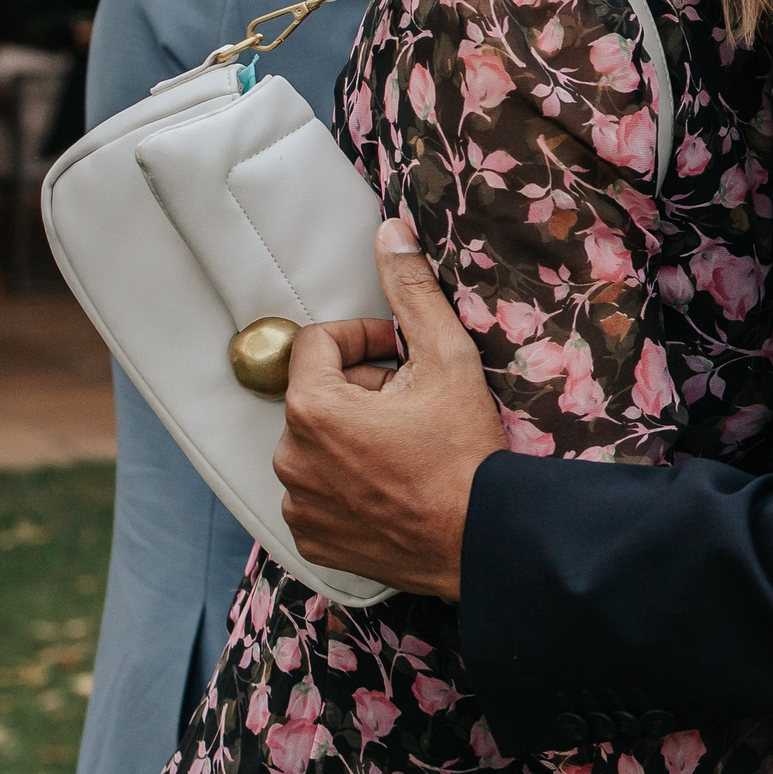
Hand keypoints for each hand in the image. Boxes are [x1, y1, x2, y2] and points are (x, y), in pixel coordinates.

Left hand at [273, 219, 505, 597]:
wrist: (482, 540)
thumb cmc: (464, 452)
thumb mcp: (447, 358)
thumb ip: (411, 291)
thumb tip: (390, 233)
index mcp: (312, 408)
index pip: (319, 342)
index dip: (366, 338)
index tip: (404, 355)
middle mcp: (290, 457)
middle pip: (320, 395)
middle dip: (364, 390)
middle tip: (416, 404)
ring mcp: (299, 504)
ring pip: (320, 444)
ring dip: (356, 435)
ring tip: (409, 446)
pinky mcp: (313, 539)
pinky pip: (321, 493)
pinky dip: (351, 482)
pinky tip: (395, 484)